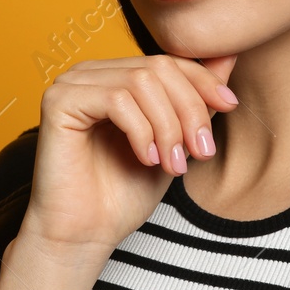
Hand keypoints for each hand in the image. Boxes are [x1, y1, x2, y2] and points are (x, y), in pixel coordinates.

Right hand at [21, 53, 239, 257]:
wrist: (86, 235)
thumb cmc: (124, 193)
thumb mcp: (175, 141)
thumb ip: (195, 99)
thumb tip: (229, 53)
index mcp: (116, 76)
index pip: (168, 61)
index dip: (204, 81)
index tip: (230, 106)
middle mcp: (92, 73)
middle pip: (158, 68)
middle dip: (189, 109)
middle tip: (201, 151)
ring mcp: (72, 84)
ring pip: (141, 82)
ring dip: (168, 126)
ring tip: (173, 164)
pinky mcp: (58, 101)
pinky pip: (116, 100)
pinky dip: (141, 130)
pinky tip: (146, 159)